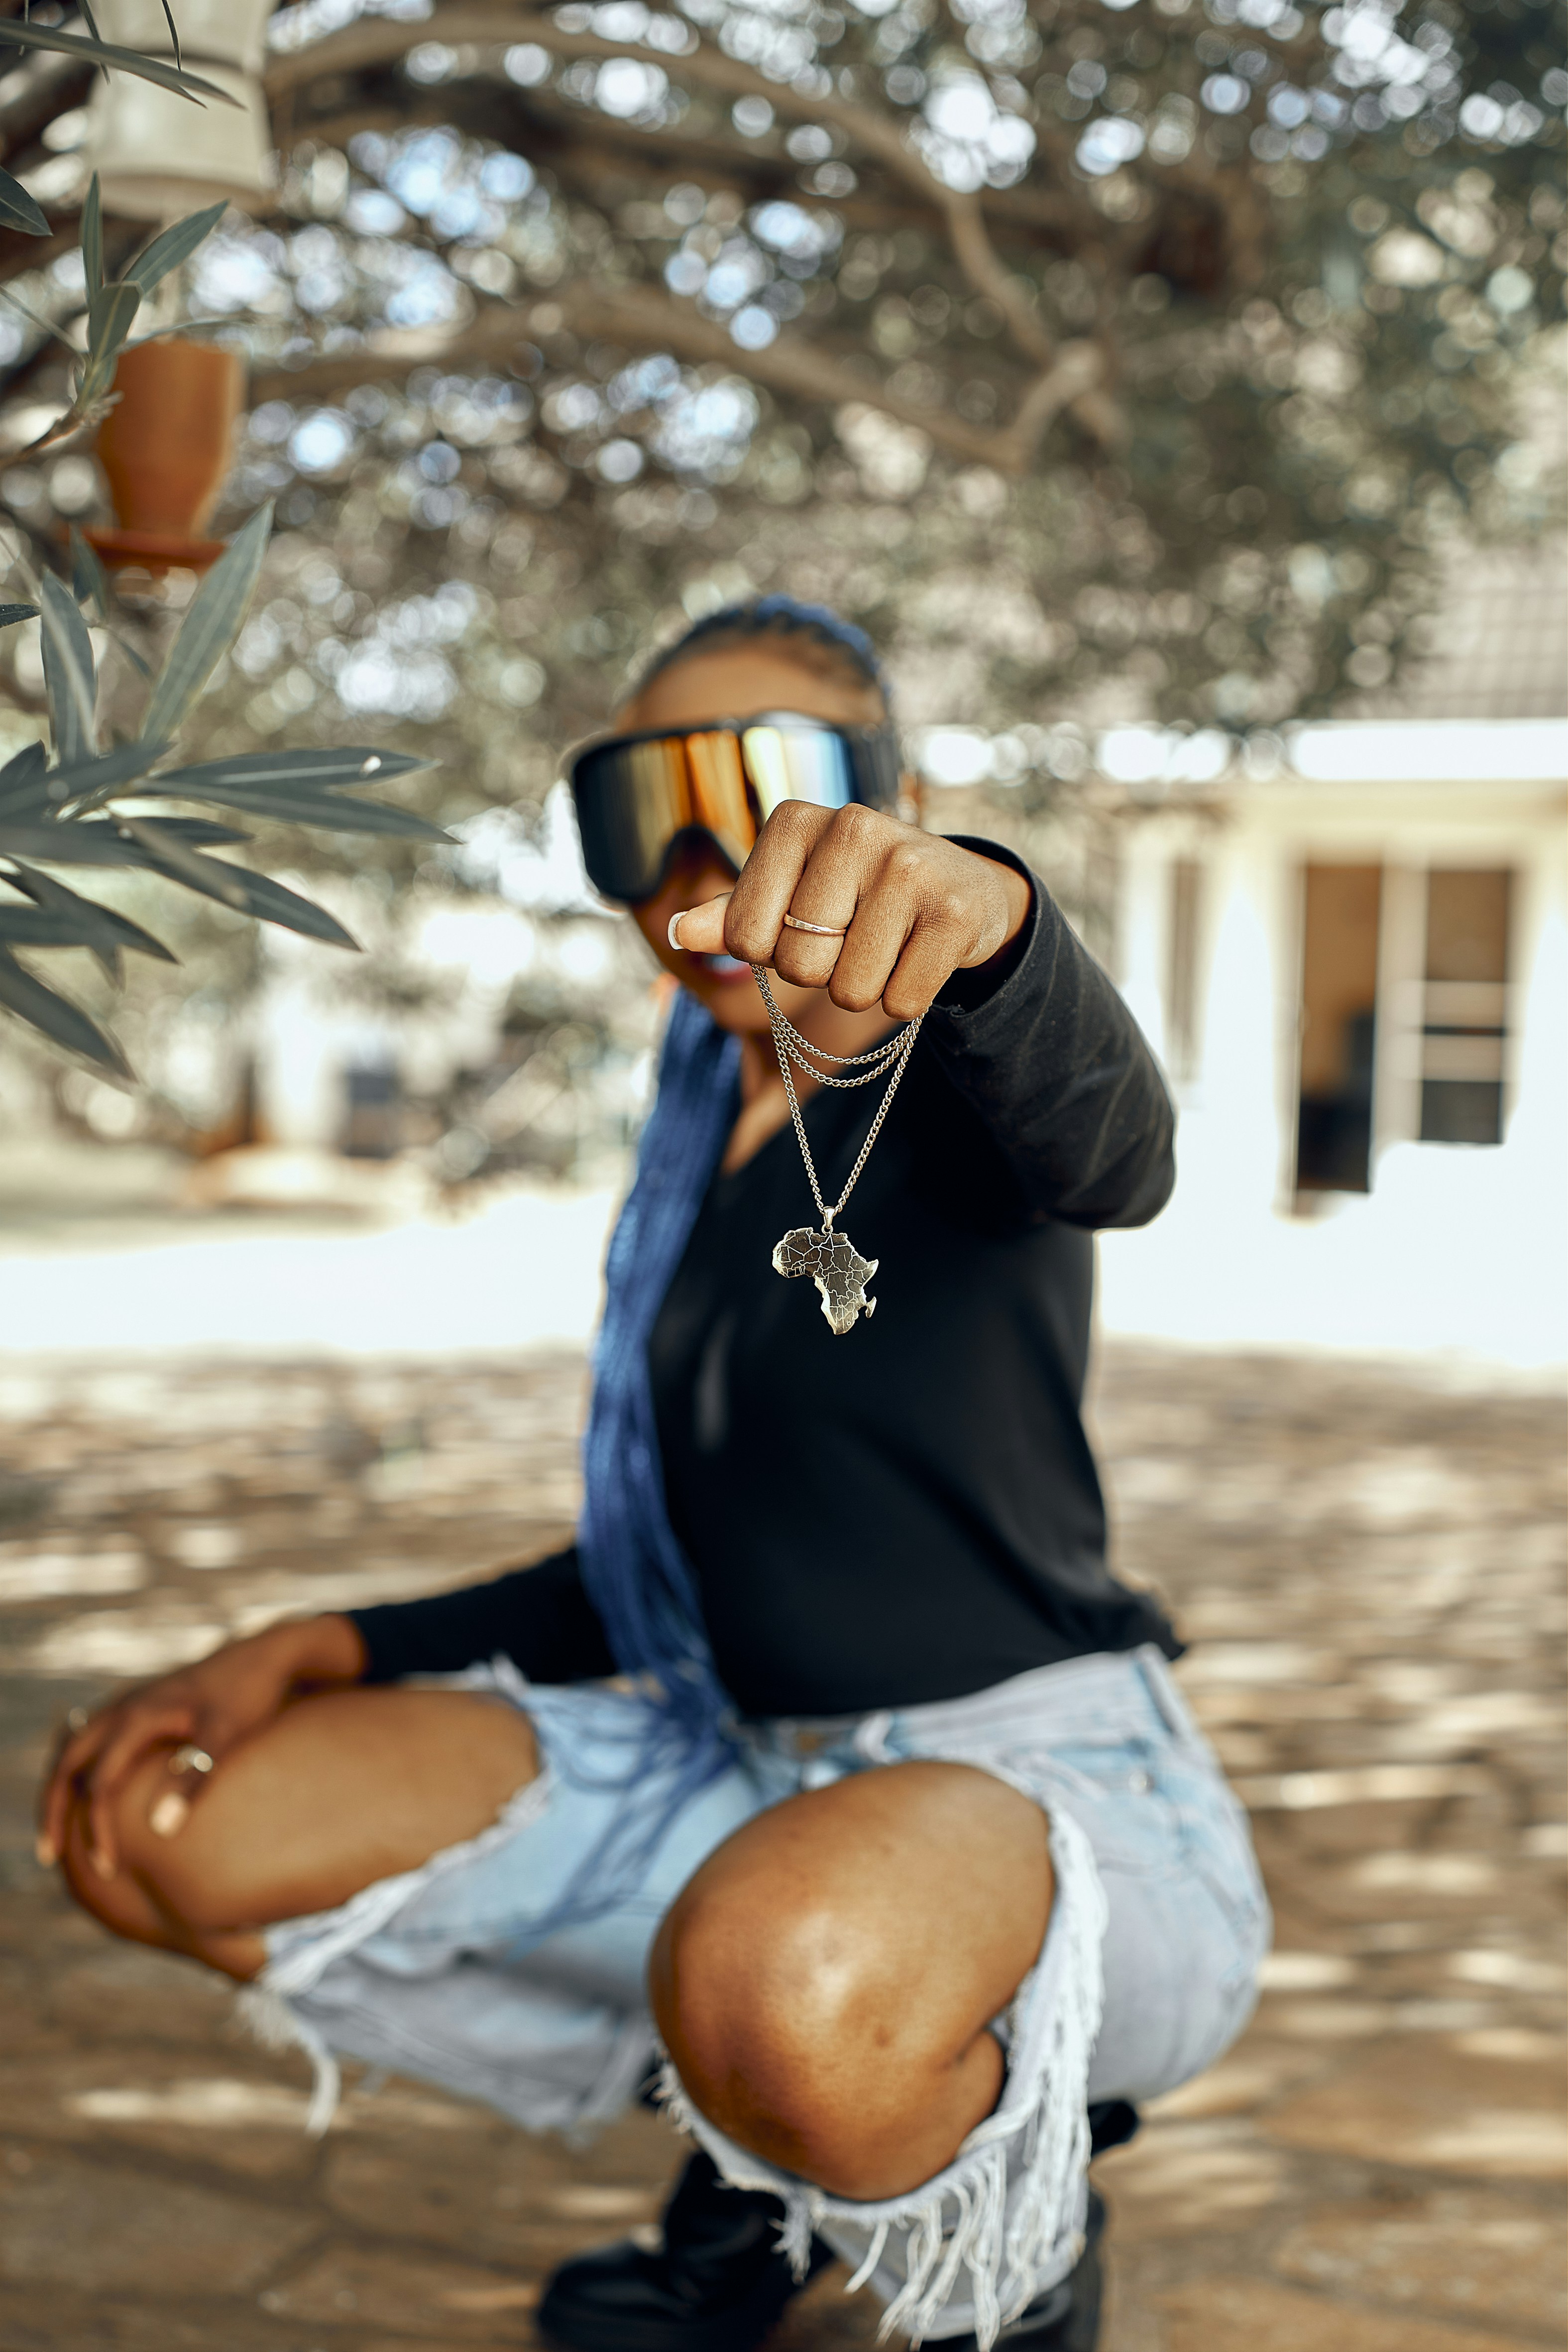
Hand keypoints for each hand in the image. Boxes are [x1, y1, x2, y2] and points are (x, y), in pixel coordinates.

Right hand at [37, 1613, 365, 1878]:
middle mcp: (123, 1707)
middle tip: (49, 1855)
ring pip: (74, 1747)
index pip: (101, 1782)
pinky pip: (93, 1739)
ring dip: (61, 1787)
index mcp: (137, 1716)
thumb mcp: (227, 1738)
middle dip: (53, 1809)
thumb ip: (195, 1778)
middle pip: (67, 1761)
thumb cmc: (249, 1697)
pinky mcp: (139, 1704)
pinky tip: (88, 1794)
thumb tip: (160, 1829)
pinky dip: (79, 1769)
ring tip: (59, 1831)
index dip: (98, 1828)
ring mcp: (128, 1702)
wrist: (265, 1656)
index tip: (109, 1868)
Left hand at [670, 803, 1030, 1020]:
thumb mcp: (791, 890)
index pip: (744, 936)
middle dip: (822, 972)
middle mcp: (852, 827)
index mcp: (796, 821)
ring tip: (888, 943)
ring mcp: (909, 866)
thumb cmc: (858, 892)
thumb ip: (733, 913)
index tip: (804, 924)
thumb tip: (677, 931)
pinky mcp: (955, 911)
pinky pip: (903, 1002)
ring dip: (866, 988)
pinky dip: (908, 997)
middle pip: (799, 967)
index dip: (771, 952)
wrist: (962, 885)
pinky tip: (920, 953)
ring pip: (851, 991)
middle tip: (854, 935)